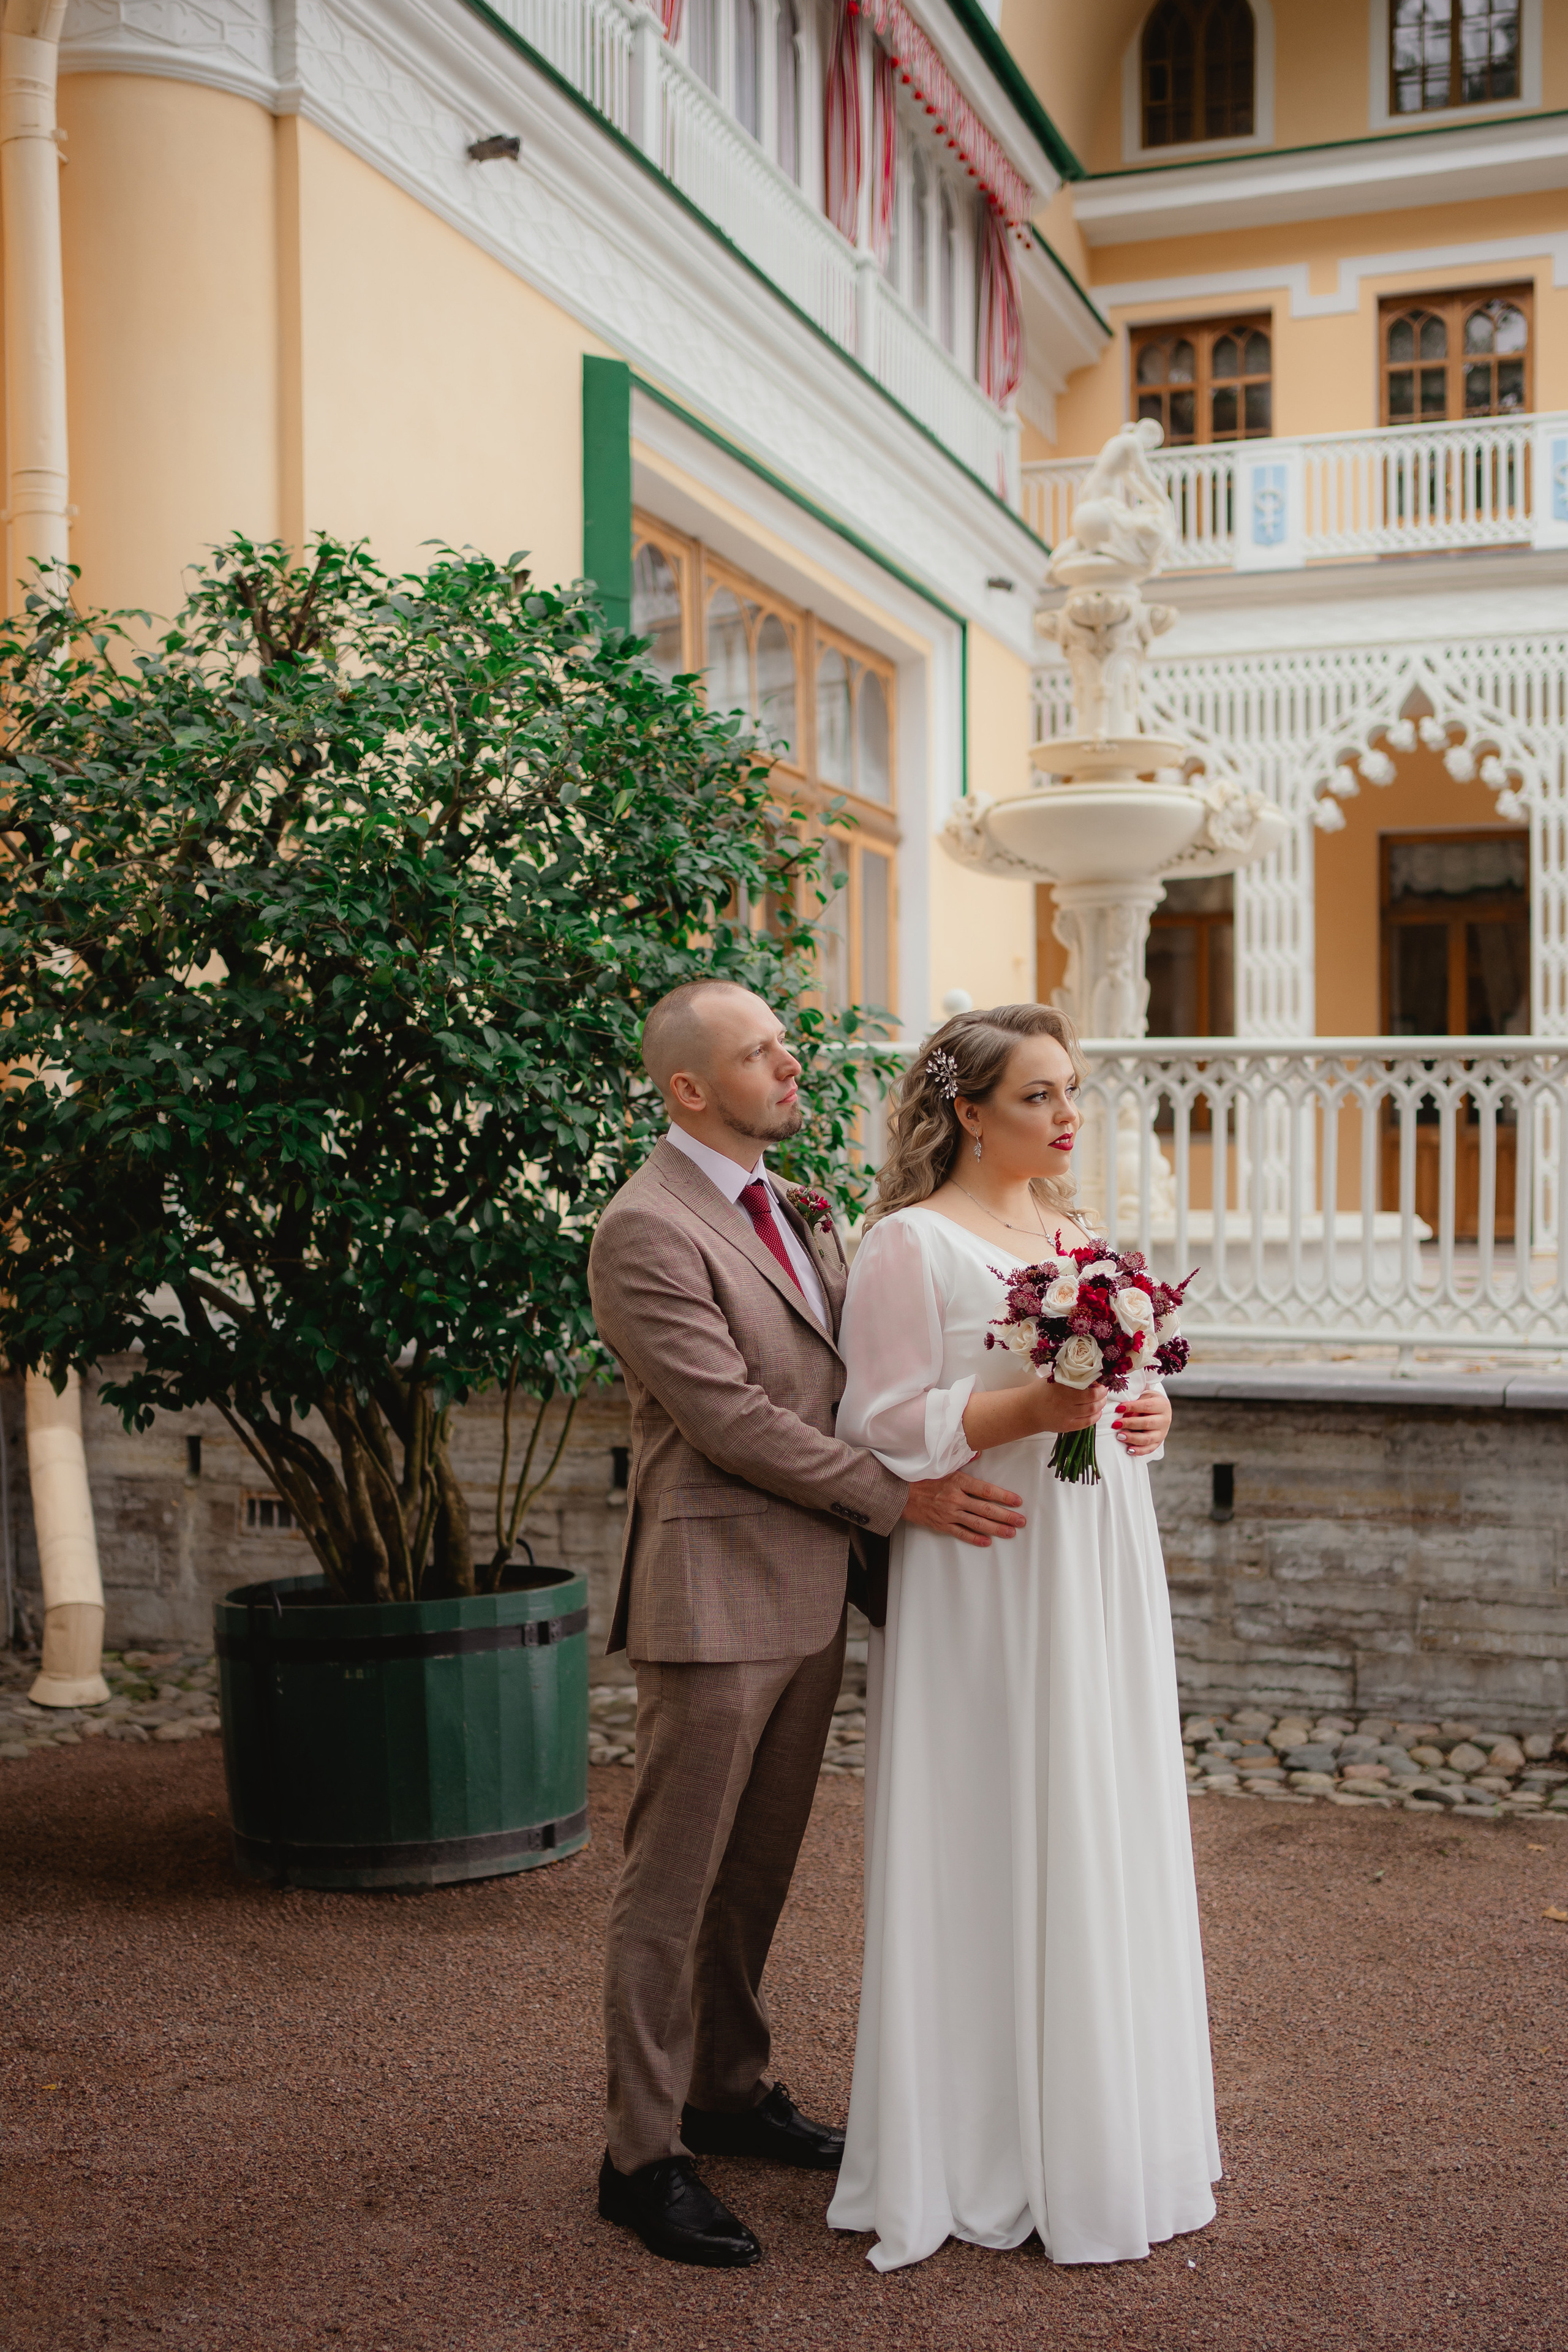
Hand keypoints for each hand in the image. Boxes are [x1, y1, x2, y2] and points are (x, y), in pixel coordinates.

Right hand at [902, 1468, 1025, 1548]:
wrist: (900, 1493)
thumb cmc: (922, 1478)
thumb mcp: (943, 1466)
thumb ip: (963, 1461)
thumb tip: (979, 1452)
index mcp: (958, 1482)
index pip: (987, 1491)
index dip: (1005, 1497)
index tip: (1018, 1501)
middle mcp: (955, 1498)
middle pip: (986, 1509)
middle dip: (1006, 1516)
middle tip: (1021, 1521)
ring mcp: (949, 1513)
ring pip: (977, 1523)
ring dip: (996, 1529)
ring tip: (1010, 1533)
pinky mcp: (941, 1525)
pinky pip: (961, 1533)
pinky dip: (975, 1539)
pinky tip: (987, 1542)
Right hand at [1033, 1379, 1106, 1433]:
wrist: (1027, 1410)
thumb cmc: (1040, 1391)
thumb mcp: (1053, 1379)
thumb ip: (1070, 1377)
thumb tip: (1090, 1375)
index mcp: (1061, 1387)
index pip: (1088, 1387)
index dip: (1098, 1386)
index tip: (1101, 1382)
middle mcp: (1064, 1402)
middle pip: (1092, 1399)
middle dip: (1102, 1395)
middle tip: (1103, 1391)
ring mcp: (1066, 1416)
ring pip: (1092, 1411)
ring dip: (1101, 1404)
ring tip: (1101, 1400)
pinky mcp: (1067, 1426)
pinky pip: (1087, 1423)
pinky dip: (1095, 1416)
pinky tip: (1097, 1411)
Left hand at [1114, 1386, 1170, 1455]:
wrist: (1160, 1410)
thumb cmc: (1148, 1402)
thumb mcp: (1144, 1397)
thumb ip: (1134, 1403)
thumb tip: (1120, 1411)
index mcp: (1162, 1405)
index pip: (1146, 1406)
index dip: (1131, 1407)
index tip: (1118, 1409)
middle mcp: (1164, 1420)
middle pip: (1147, 1423)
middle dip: (1129, 1424)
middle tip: (1116, 1424)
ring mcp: (1162, 1433)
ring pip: (1147, 1438)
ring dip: (1132, 1438)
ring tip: (1119, 1436)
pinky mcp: (1158, 1442)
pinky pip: (1149, 1449)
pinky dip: (1138, 1451)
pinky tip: (1128, 1450)